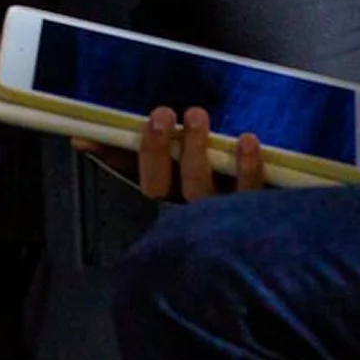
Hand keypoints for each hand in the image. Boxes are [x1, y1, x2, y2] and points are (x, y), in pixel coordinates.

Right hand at [79, 106, 267, 203]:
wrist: (275, 243)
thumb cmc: (219, 193)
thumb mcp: (177, 172)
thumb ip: (134, 155)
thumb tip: (84, 138)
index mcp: (168, 197)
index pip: (130, 175)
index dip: (111, 156)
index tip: (96, 132)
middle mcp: (189, 211)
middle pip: (161, 187)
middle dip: (156, 151)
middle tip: (160, 115)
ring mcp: (222, 216)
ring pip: (200, 189)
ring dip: (195, 151)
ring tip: (196, 115)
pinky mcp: (258, 214)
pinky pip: (249, 193)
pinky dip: (247, 167)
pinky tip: (246, 140)